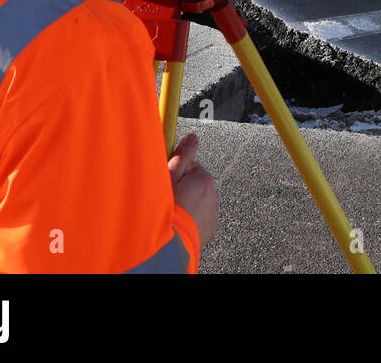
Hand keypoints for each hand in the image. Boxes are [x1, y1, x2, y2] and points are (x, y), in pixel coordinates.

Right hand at [169, 133, 218, 247]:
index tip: (167, 179)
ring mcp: (213, 213)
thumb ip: (182, 154)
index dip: (175, 172)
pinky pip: (199, 218)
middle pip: (195, 184)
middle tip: (167, 197)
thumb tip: (192, 137)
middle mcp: (214, 195)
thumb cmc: (167, 208)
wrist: (169, 244)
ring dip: (187, 203)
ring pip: (197, 201)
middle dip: (182, 188)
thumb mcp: (169, 177)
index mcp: (204, 179)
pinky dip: (190, 218)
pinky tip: (178, 222)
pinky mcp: (209, 229)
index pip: (190, 166)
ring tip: (171, 212)